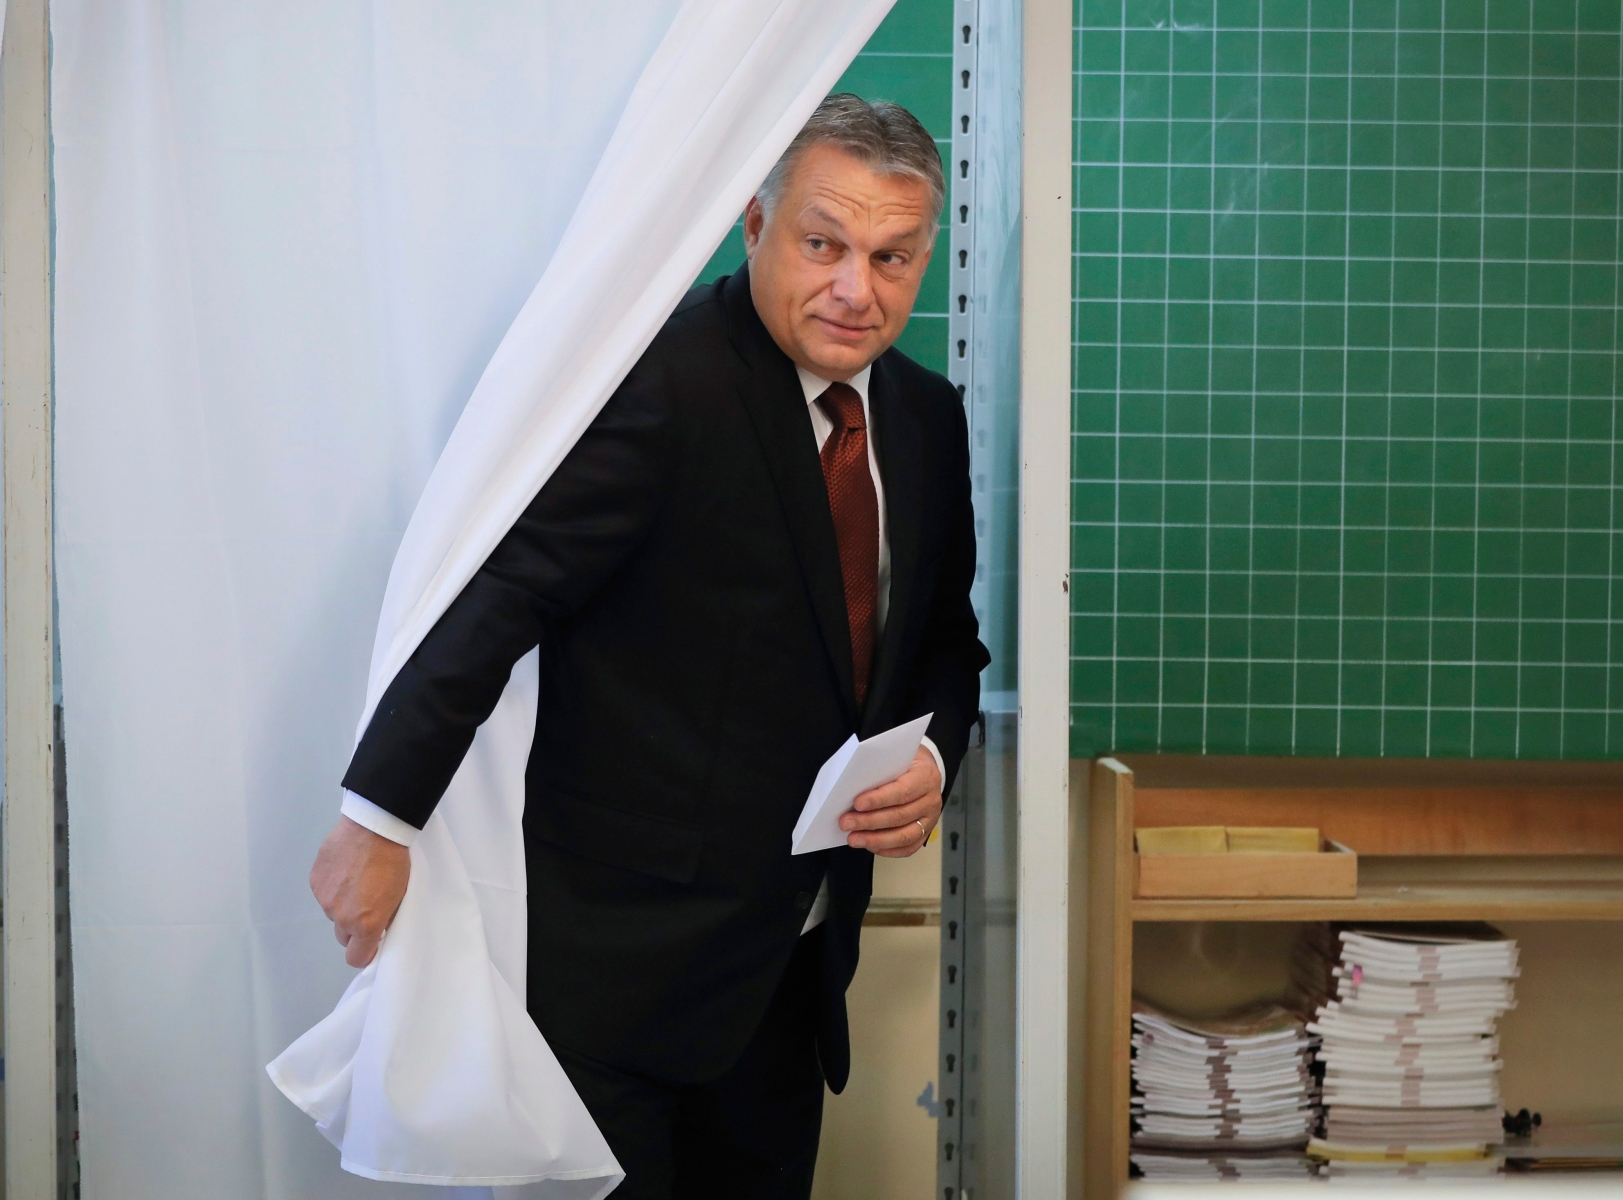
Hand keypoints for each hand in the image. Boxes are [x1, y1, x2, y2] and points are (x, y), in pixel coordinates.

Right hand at [310, 816, 410, 967]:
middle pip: (343, 935)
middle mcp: (341, 916)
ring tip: (357, 880)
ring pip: (333, 912)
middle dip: (354, 927)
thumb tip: (378, 928)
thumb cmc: (394, 860)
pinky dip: (333, 886)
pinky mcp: (315, 882)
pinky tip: (346, 869)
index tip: (371, 943)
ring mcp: (325, 899)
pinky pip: (324, 893)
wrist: (375, 828)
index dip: (364, 953)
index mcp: (366, 924)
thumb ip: (384, 919)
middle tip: (366, 906)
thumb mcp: (400, 895)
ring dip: (343, 904)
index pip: (356, 957)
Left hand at [839, 746, 941, 858]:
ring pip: (904, 836)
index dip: (879, 799)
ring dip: (875, 840)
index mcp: (925, 776)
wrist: (924, 769)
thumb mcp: (896, 756)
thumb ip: (880, 769)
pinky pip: (908, 847)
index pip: (902, 791)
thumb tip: (853, 786)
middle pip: (899, 816)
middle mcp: (931, 799)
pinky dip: (888, 850)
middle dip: (869, 821)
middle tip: (846, 823)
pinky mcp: (926, 832)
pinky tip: (870, 846)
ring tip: (853, 839)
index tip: (857, 804)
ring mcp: (930, 819)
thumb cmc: (904, 762)